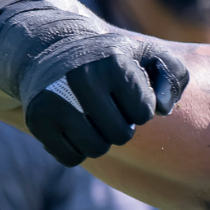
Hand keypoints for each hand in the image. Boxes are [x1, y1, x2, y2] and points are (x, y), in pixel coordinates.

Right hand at [0, 0, 188, 165]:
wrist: (49, 50)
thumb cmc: (110, 59)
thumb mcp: (148, 55)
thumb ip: (173, 75)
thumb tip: (164, 109)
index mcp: (114, 63)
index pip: (143, 114)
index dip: (139, 108)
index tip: (126, 93)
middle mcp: (81, 79)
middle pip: (121, 136)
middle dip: (121, 126)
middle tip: (108, 108)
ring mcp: (54, 101)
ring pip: (96, 150)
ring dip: (100, 140)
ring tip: (92, 118)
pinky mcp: (37, 120)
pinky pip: (70, 158)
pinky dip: (76, 149)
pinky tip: (73, 127)